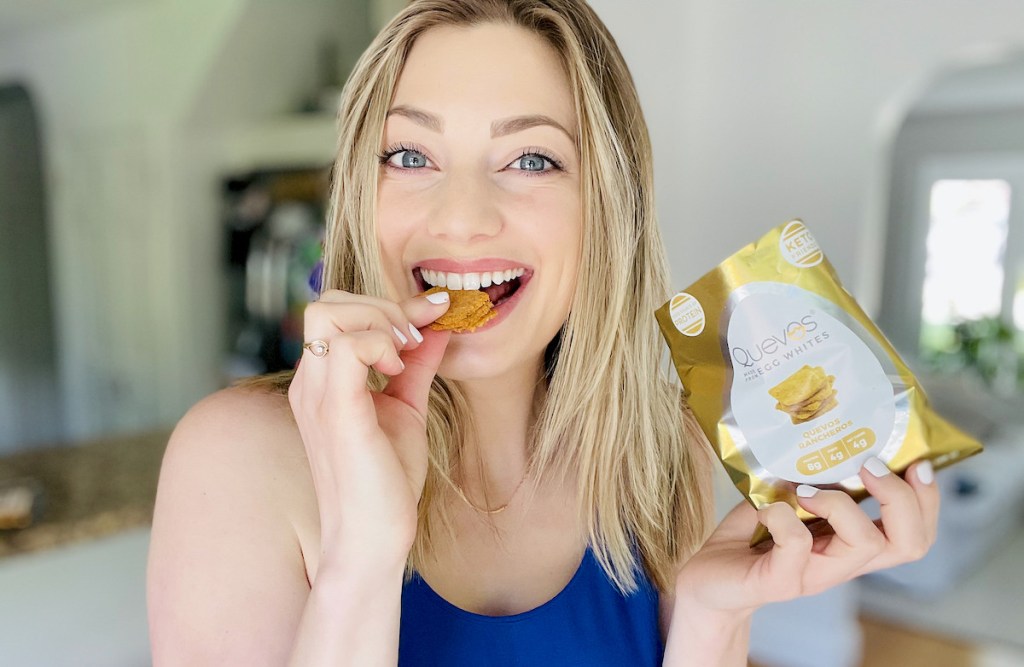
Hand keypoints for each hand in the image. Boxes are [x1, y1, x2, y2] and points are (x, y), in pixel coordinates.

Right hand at [287, 290, 450, 567]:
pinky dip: (377, 343)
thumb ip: (416, 366)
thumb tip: (437, 326)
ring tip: (405, 353)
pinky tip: (396, 370)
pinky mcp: (336, 411)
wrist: (373, 538)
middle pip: (326, 302)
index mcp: (321, 381)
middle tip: (414, 337)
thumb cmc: (385, 482)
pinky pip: (344, 348)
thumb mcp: (406, 408)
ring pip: (328, 313)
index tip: (432, 312)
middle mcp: (310, 383)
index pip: (337, 311)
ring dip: (378, 320)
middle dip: (380, 305)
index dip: (386, 303)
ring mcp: (317, 395)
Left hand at [676, 458, 938, 614]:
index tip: (915, 461)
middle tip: (869, 467)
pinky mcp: (780, 581)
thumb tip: (823, 430)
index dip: (927, 500)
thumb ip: (810, 475)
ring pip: (865, 544)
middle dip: (902, 498)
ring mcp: (815, 574)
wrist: (709, 579)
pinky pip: (798, 545)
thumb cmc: (753, 536)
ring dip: (840, 504)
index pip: (916, 533)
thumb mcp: (787, 499)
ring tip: (807, 490)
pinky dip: (784, 517)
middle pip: (910, 543)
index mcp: (852, 543)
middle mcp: (844, 563)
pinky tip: (767, 509)